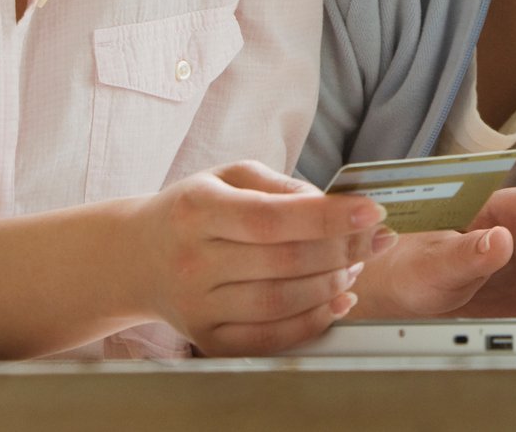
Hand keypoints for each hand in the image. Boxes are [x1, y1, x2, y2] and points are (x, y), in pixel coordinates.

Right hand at [126, 160, 392, 355]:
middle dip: (344, 251)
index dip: (328, 218)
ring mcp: (196, 306)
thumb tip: (331, 206)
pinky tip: (338, 301)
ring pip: (280, 303)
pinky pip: (268, 339)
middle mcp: (193, 260)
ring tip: (356, 266)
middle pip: (284, 262)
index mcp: (198, 209)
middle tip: (376, 239)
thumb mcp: (228, 177)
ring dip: (332, 285)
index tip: (372, 211)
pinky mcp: (205, 338)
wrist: (139, 257)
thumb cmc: (195, 210)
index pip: (272, 218)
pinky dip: (312, 323)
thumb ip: (280, 186)